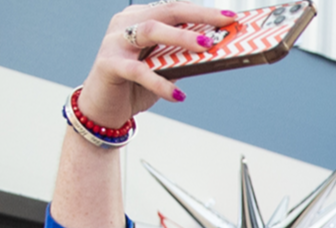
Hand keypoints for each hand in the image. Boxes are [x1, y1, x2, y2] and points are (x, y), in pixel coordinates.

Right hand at [77, 3, 234, 127]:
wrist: (104, 109)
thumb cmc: (136, 87)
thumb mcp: (165, 69)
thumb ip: (183, 58)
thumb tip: (215, 54)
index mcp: (141, 19)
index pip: (176, 9)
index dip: (203, 12)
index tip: (231, 16)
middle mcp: (127, 23)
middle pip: (166, 11)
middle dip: (199, 16)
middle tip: (224, 25)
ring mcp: (115, 41)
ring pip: (151, 30)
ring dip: (181, 37)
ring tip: (206, 48)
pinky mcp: (109, 64)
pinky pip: (138, 70)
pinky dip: (160, 83)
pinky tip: (179, 95)